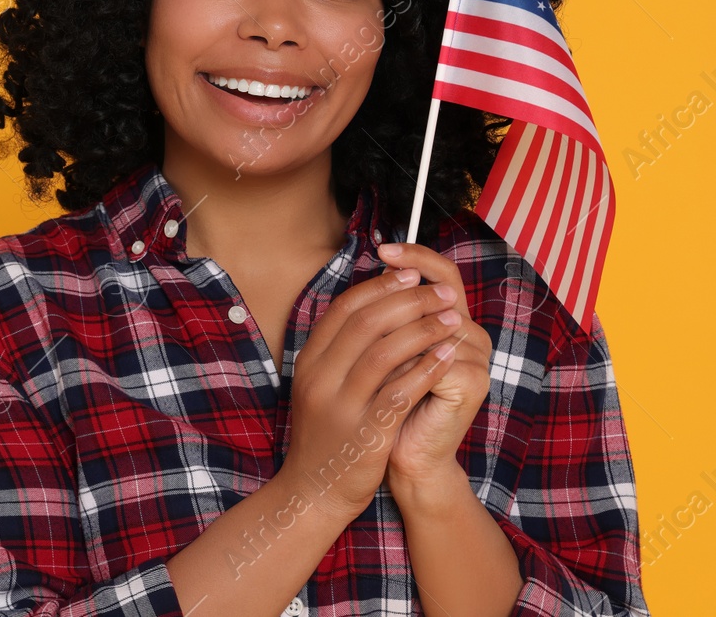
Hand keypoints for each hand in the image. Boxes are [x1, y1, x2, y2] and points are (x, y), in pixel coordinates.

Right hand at [279, 261, 464, 522]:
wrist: (313, 491)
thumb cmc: (327, 433)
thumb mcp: (321, 384)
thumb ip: (340, 349)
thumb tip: (376, 306)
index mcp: (309, 360)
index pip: (345, 308)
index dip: (380, 286)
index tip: (410, 273)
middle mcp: (319, 377)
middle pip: (366, 322)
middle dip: (409, 300)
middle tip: (441, 292)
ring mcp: (340, 405)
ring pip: (384, 352)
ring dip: (424, 329)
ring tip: (454, 318)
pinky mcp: (364, 432)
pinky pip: (399, 391)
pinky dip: (426, 368)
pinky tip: (448, 355)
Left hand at [375, 241, 491, 494]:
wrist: (401, 455)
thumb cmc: (386, 401)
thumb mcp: (380, 351)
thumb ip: (384, 317)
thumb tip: (371, 272)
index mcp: (449, 322)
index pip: (441, 275)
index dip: (416, 257)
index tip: (381, 247)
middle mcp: (468, 334)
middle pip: (443, 288)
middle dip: (408, 275)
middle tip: (381, 258)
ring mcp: (474, 358)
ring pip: (432, 323)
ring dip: (397, 326)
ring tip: (370, 331)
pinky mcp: (471, 383)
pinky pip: (432, 358)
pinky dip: (405, 360)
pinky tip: (383, 365)